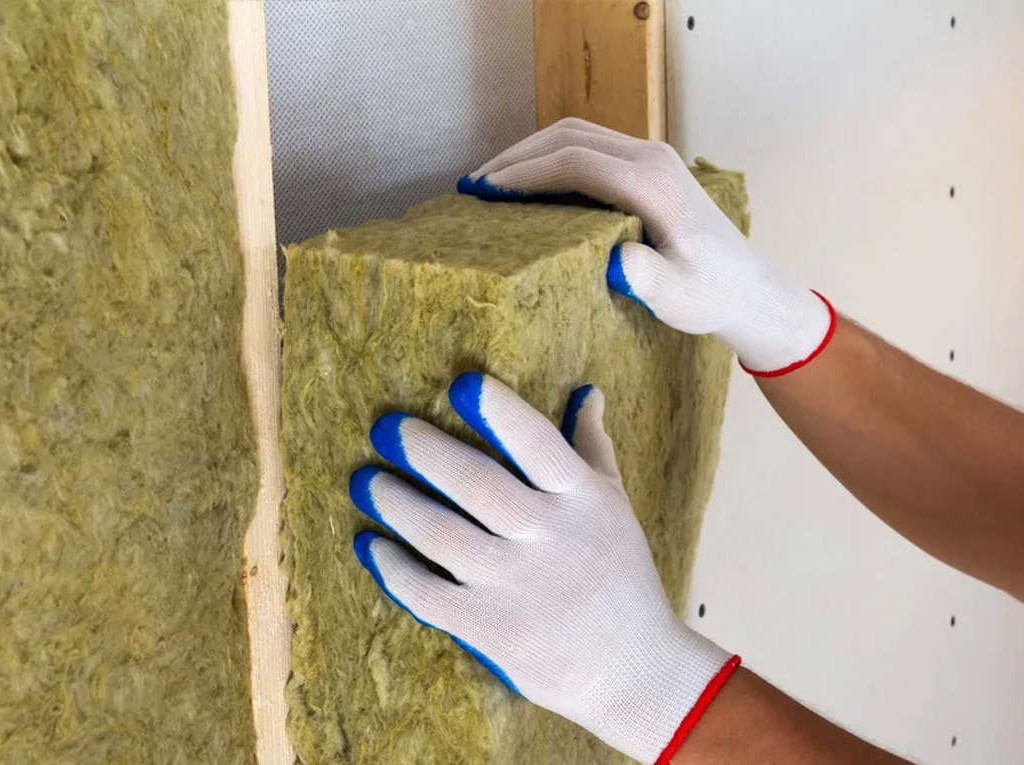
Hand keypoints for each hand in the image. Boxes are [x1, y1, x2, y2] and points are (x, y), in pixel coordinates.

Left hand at [350, 372, 738, 763]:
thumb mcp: (614, 507)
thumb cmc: (620, 578)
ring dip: (396, 504)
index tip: (461, 383)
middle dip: (424, 451)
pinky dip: (393, 568)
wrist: (634, 672)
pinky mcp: (490, 629)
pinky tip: (370, 544)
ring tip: (365, 481)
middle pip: (477, 484)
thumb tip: (587, 391)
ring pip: (443, 535)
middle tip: (385, 428)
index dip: (499, 413)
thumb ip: (592, 448)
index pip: (539, 445)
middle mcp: (550, 539)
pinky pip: (428, 593)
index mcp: (584, 501)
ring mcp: (517, 587)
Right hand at [459, 118, 834, 375]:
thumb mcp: (679, 297)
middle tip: (472, 187)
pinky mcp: (647, 167)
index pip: (573, 162)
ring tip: (490, 183)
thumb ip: (648, 279)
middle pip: (568, 136)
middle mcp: (650, 158)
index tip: (483, 194)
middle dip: (516, 157)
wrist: (748, 288)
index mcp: (651, 183)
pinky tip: (528, 186)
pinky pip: (589, 148)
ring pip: (576, 135)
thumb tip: (614, 260)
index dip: (523, 174)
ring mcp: (650, 157)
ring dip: (530, 153)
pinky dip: (551, 159)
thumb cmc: (711, 296)